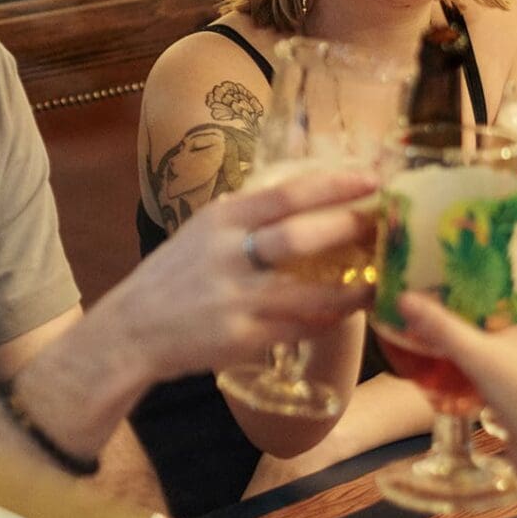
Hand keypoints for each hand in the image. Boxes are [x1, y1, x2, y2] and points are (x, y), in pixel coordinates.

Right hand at [97, 166, 375, 381]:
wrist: (131, 330)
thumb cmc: (173, 277)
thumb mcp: (201, 230)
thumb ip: (246, 212)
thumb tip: (296, 186)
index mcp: (221, 220)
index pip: (287, 193)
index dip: (334, 185)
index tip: (371, 178)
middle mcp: (228, 255)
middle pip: (300, 237)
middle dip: (349, 230)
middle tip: (385, 226)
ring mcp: (235, 299)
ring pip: (309, 294)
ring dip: (352, 289)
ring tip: (381, 283)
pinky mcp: (240, 338)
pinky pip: (297, 328)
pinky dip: (326, 321)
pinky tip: (346, 314)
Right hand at [397, 245, 516, 462]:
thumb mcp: (479, 356)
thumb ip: (441, 328)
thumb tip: (404, 298)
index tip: (491, 236)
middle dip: (499, 276)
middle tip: (464, 266)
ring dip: (493, 310)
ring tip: (457, 300)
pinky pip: (514, 347)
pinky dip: (491, 339)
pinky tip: (462, 344)